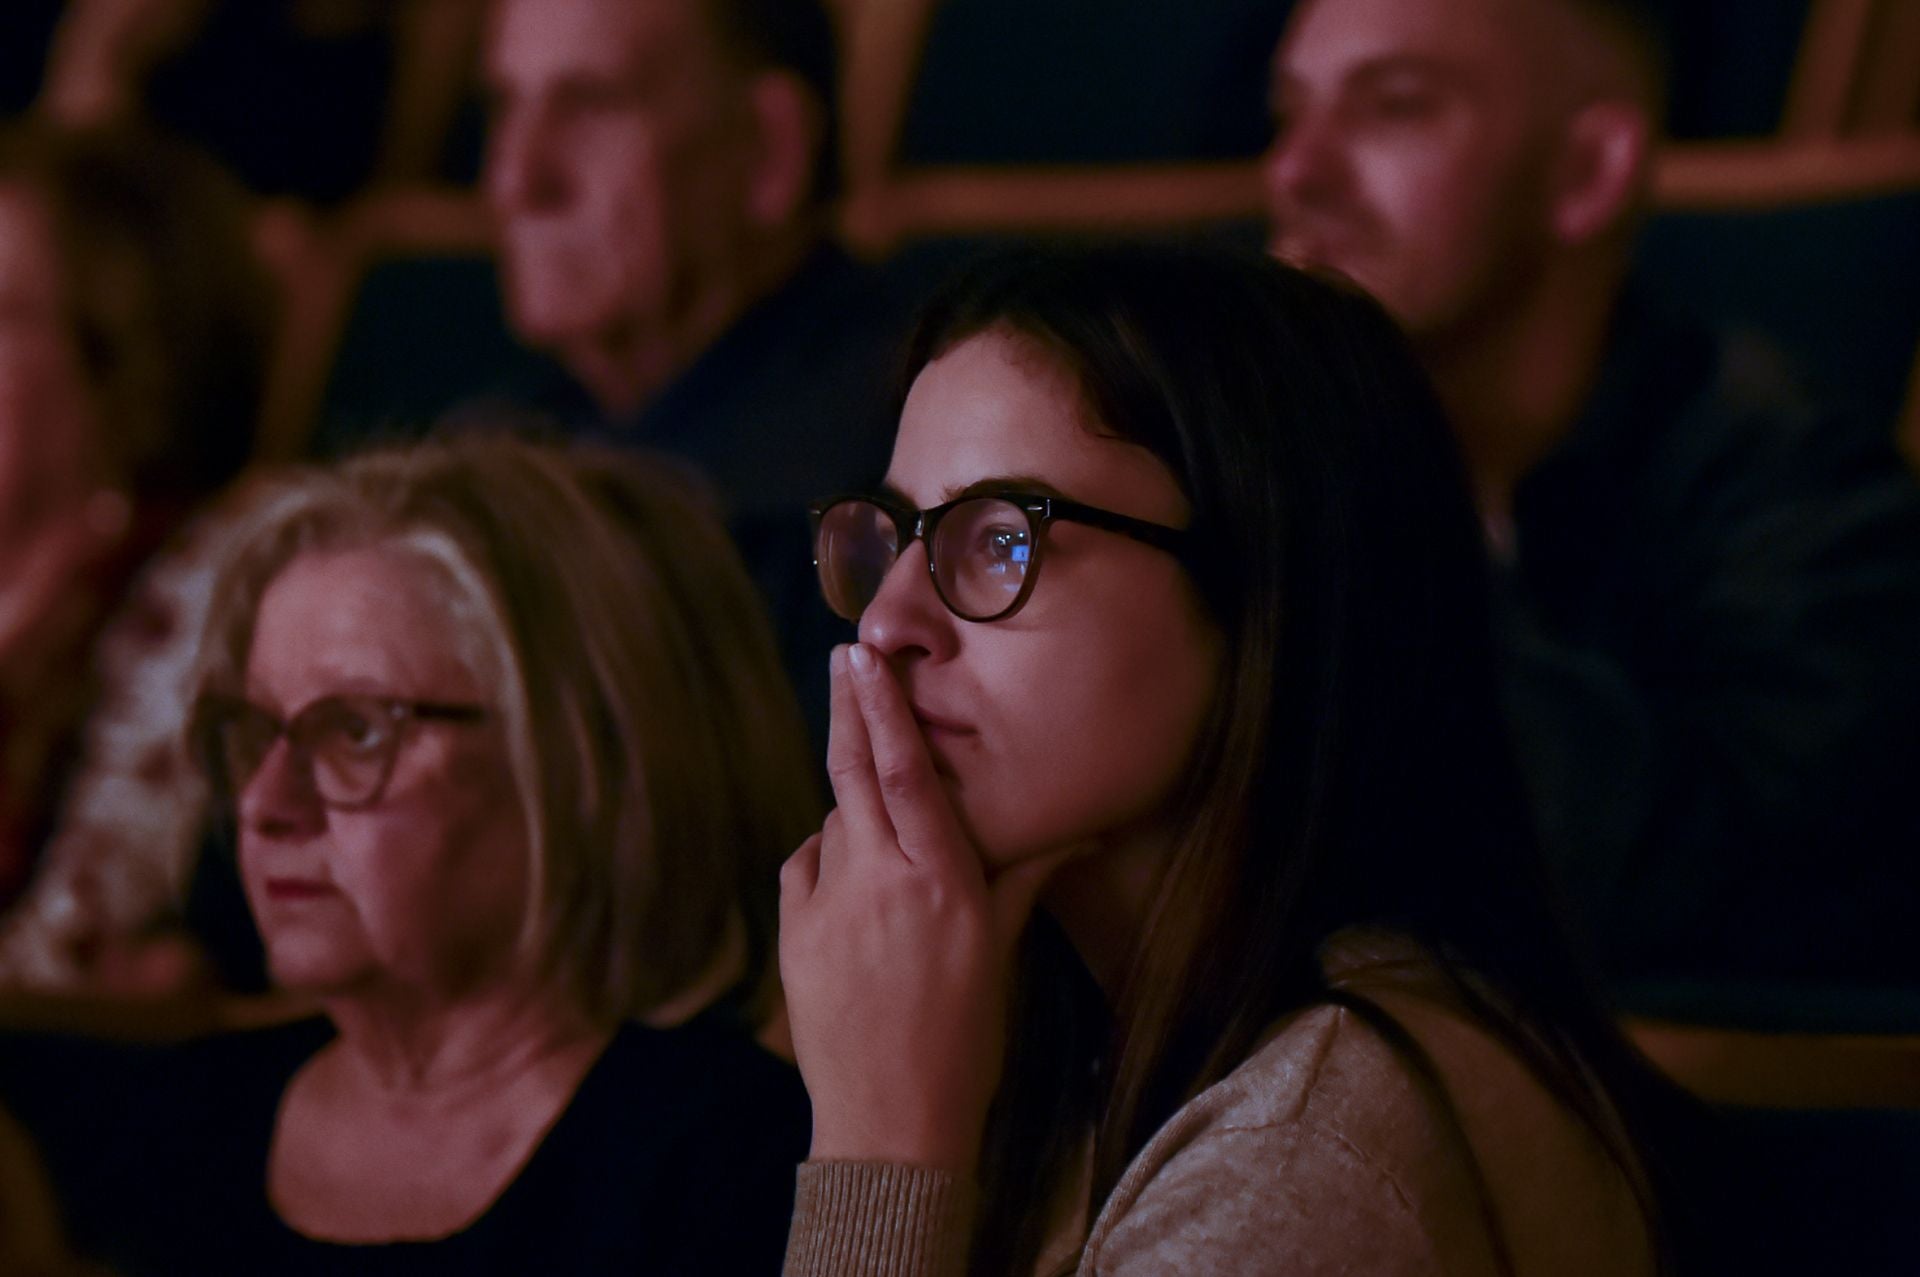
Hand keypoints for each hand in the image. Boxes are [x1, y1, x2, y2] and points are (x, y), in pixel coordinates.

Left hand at [780, 644, 1067, 1172]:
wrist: (892, 1124)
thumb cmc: (964, 1040)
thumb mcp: (1001, 952)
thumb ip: (1024, 879)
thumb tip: (1079, 832)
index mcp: (942, 881)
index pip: (909, 772)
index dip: (885, 709)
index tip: (866, 658)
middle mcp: (882, 882)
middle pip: (856, 772)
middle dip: (850, 709)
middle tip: (845, 657)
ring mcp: (830, 907)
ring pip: (834, 823)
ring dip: (853, 815)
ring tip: (885, 852)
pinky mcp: (793, 935)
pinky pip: (805, 868)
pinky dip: (825, 860)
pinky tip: (849, 883)